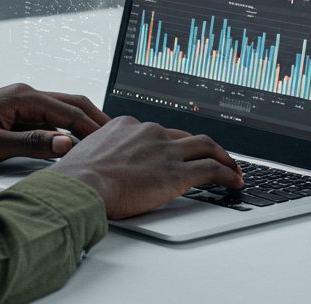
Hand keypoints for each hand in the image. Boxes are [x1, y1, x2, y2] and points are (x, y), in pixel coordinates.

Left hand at [0, 83, 109, 167]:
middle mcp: (24, 95)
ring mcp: (19, 104)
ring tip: (102, 141)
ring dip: (81, 124)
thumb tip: (66, 144)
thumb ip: (32, 144)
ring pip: (61, 110)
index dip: (93, 129)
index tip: (112, 143)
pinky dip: (65, 129)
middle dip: (95, 120)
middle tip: (118, 138)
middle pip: (71, 103)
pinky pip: (48, 119)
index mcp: (22, 96)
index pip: (69, 111)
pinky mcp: (13, 115)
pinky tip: (72, 143)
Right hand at [48, 116, 243, 219]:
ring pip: (206, 146)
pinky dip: (228, 173)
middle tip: (214, 156)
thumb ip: (102, 156)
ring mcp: (165, 150)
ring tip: (233, 168)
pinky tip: (235, 180)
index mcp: (126, 125)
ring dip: (223, 157)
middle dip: (202, 147)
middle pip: (185, 136)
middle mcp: (149, 132)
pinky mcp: (177, 172)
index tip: (175, 151)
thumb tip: (101, 169)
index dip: (170, 143)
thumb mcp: (87, 156)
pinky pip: (212, 169)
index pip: (157, 131)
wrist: (80, 186)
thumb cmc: (76, 179)